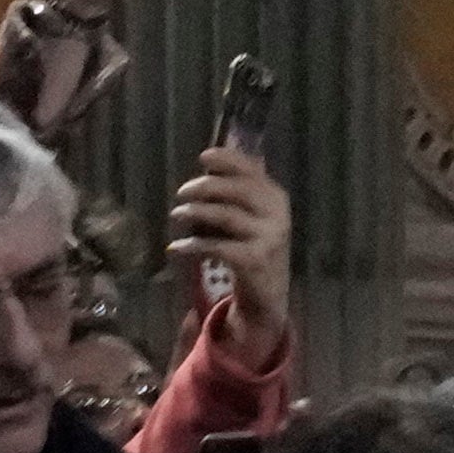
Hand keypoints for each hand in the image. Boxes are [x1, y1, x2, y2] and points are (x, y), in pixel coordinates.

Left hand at [164, 141, 294, 354]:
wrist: (268, 295)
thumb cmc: (253, 248)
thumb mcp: (252, 218)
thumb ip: (236, 194)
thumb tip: (207, 168)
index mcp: (276, 197)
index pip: (251, 169)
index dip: (227, 159)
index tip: (203, 157)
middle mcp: (277, 214)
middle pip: (236, 189)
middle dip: (204, 186)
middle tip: (181, 192)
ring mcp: (268, 237)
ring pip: (225, 215)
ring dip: (195, 212)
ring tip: (176, 215)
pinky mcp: (254, 260)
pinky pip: (217, 246)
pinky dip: (192, 245)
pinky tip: (176, 247)